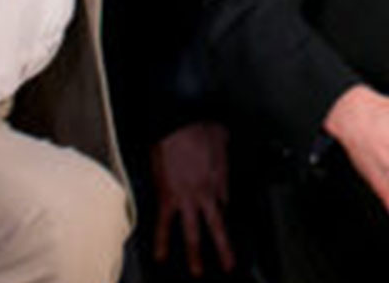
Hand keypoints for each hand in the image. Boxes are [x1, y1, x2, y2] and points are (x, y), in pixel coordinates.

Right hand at [150, 122, 235, 276]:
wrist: (180, 122)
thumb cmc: (199, 126)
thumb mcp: (222, 140)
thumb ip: (222, 154)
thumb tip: (221, 158)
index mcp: (221, 180)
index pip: (224, 205)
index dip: (222, 215)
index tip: (221, 222)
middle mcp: (207, 194)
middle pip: (218, 227)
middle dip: (223, 249)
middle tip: (228, 265)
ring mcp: (188, 198)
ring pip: (194, 233)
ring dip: (196, 254)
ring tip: (197, 272)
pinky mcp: (168, 197)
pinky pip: (164, 224)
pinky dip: (161, 241)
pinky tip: (160, 255)